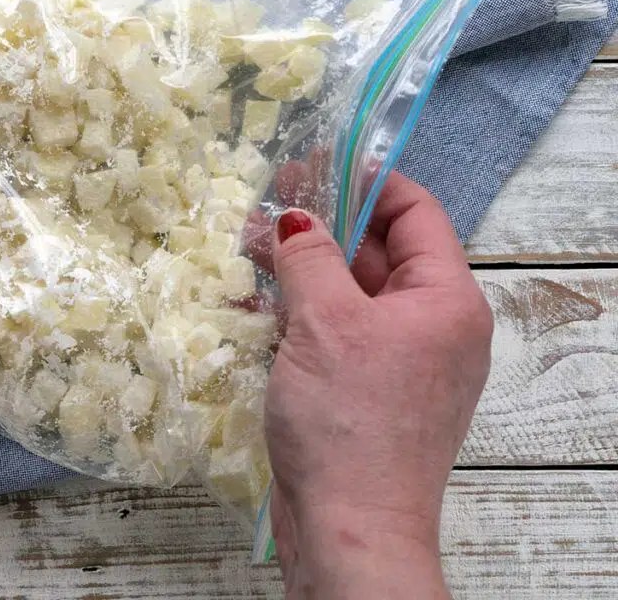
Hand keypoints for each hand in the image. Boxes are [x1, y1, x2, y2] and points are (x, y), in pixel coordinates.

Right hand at [260, 172, 492, 597]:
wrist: (349, 530)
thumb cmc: (348, 420)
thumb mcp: (326, 322)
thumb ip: (309, 256)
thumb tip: (295, 216)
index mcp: (444, 299)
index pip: (414, 212)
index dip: (366, 179)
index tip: (314, 161)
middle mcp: (431, 326)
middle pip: (376, 251)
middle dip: (319, 226)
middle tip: (263, 206)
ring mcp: (398, 361)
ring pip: (348, 293)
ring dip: (300, 271)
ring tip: (245, 251)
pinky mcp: (365, 390)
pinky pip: (334, 333)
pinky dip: (298, 314)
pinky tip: (250, 303)